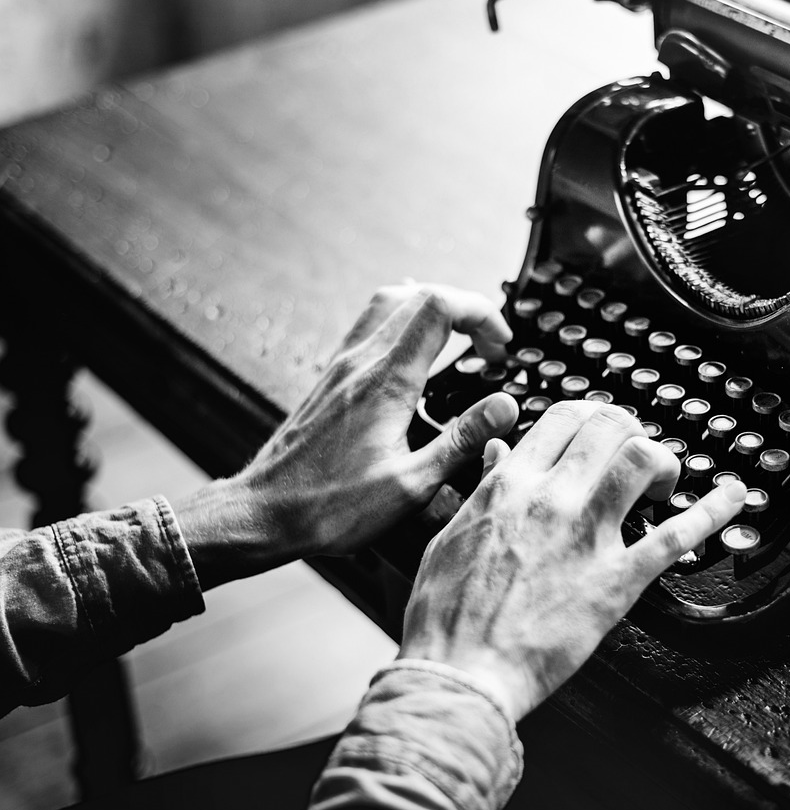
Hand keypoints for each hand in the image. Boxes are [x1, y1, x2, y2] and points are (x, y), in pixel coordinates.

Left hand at [173, 283, 519, 588]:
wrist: (264, 514)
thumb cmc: (331, 508)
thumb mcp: (411, 485)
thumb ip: (462, 441)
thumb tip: (505, 407)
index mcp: (387, 382)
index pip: (440, 308)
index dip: (480, 313)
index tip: (501, 346)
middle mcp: (361, 363)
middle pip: (419, 295)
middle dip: (465, 309)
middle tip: (489, 346)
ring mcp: (342, 367)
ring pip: (389, 302)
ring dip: (432, 307)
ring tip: (459, 336)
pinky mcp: (331, 379)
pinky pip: (369, 325)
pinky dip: (402, 321)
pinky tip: (412, 344)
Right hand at [398, 401, 746, 720]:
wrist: (460, 674)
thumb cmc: (447, 615)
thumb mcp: (452, 535)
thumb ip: (483, 488)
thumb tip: (498, 453)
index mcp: (509, 484)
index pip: (564, 416)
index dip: (592, 419)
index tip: (601, 437)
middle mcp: (551, 498)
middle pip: (610, 425)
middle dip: (631, 433)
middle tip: (635, 459)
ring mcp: (587, 536)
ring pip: (641, 459)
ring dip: (663, 461)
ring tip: (663, 484)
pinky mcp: (616, 581)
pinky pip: (675, 536)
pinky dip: (713, 511)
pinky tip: (735, 497)